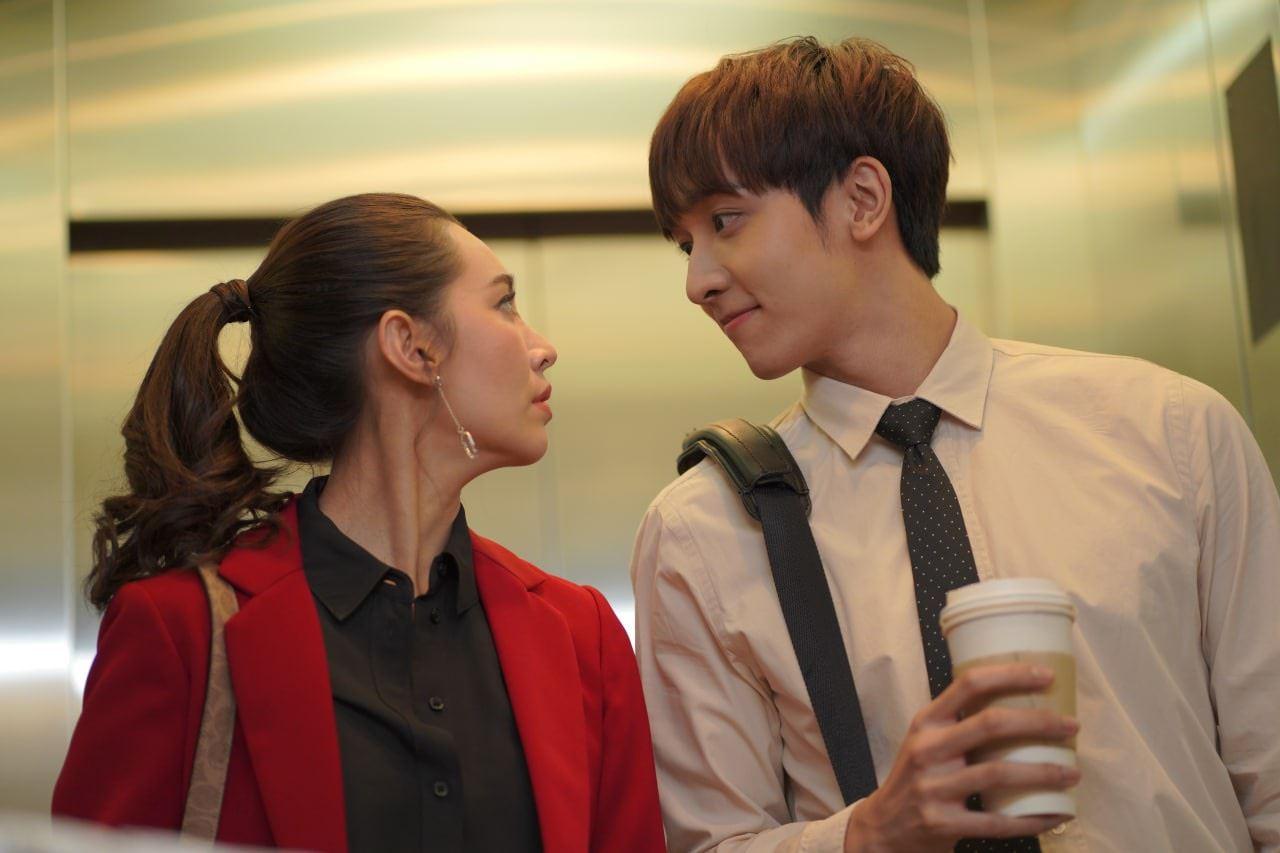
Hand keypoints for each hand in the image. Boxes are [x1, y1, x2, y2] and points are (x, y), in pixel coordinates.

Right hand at [843, 663, 1078, 852]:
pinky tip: (1056, 815)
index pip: (968, 685)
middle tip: (1071, 725)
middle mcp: (927, 750)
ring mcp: (933, 788)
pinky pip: (997, 822)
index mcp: (927, 723)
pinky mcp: (943, 824)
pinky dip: (1032, 819)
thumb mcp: (927, 742)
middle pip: (990, 724)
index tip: (1046, 675)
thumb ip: (961, 726)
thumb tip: (1023, 706)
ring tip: (1073, 773)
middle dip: (1039, 722)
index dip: (1010, 675)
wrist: (884, 829)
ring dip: (1044, 772)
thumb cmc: (917, 779)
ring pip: (999, 773)